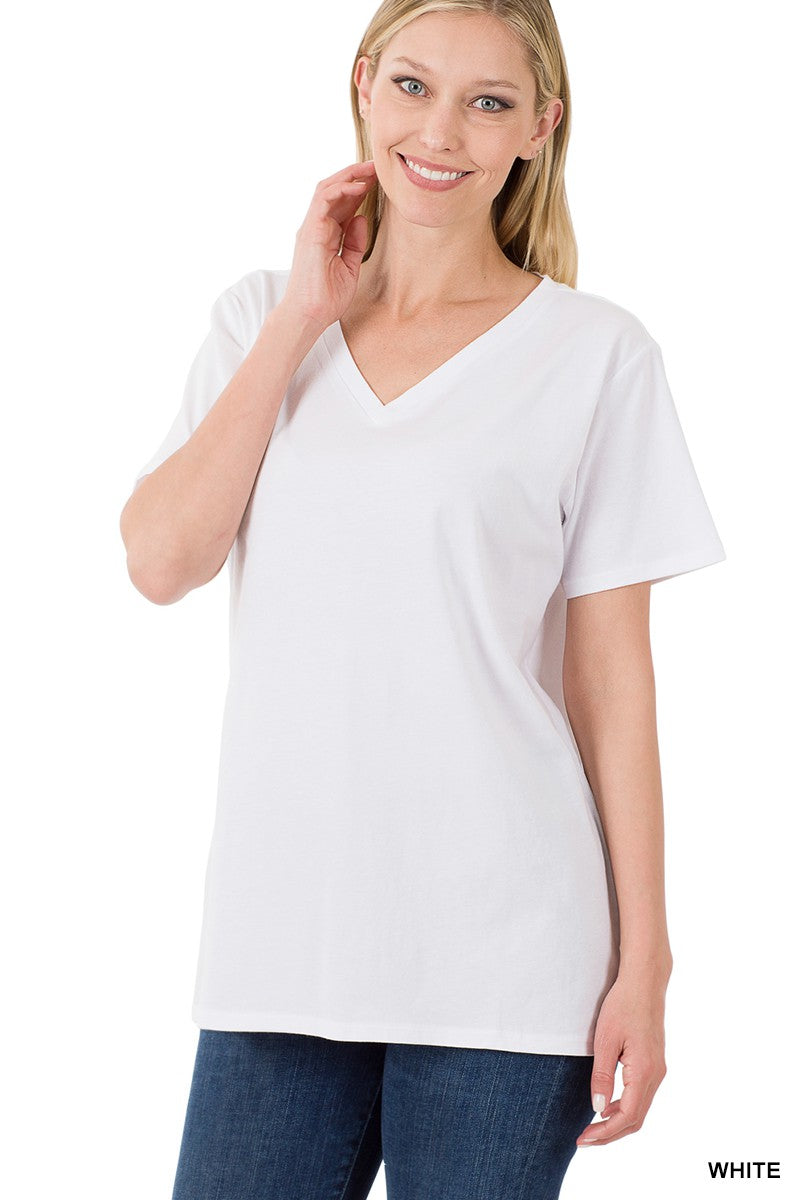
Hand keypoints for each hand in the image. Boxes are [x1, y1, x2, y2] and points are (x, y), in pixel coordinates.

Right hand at [281, 159, 378, 332]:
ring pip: (327, 189)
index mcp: (325, 234)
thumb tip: (362, 219)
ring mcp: (311, 228)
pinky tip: (359, 187)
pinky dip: (341, 190)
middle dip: (355, 175)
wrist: (309, 316)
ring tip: (370, 169)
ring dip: (348, 176)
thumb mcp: (350, 267)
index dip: (359, 188)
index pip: (341, 203)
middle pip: (334, 191)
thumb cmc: (326, 298)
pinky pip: (323, 201)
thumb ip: (354, 243)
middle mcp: (316, 227)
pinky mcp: (309, 232)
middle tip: (377, 166)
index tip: (379, 180)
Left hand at [576, 970, 668, 1146]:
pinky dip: (624, 1108)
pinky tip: (606, 1106)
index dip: (605, 1132)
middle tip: (584, 1140)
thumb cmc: (623, 1006)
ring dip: (617, 1122)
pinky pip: (641, 1095)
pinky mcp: (654, 1064)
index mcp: (645, 1072)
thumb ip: (602, 1075)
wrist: (644, 983)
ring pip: (639, 1109)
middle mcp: (656, 1075)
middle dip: (610, 1134)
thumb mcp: (605, 1040)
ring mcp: (658, 1070)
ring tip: (592, 1127)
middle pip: (635, 1119)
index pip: (627, 1117)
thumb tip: (597, 1108)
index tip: (583, 1139)